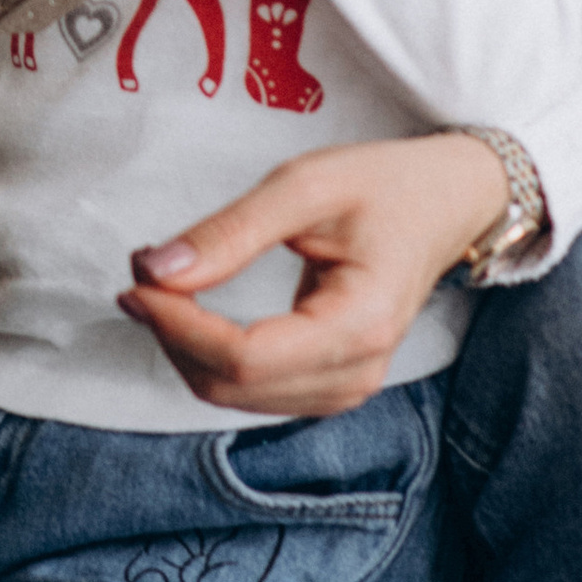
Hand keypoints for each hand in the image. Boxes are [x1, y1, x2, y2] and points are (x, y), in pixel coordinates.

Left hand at [117, 131, 513, 415]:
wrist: (446, 204)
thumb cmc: (383, 186)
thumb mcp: (304, 186)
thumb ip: (229, 232)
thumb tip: (153, 271)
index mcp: (360, 324)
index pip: (244, 357)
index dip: (176, 324)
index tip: (135, 278)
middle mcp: (357, 373)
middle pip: (231, 385)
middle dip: (171, 332)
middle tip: (141, 268)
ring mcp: (345, 387)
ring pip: (233, 395)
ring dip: (183, 345)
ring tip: (160, 280)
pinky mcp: (328, 384)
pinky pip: (250, 388)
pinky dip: (208, 353)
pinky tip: (189, 308)